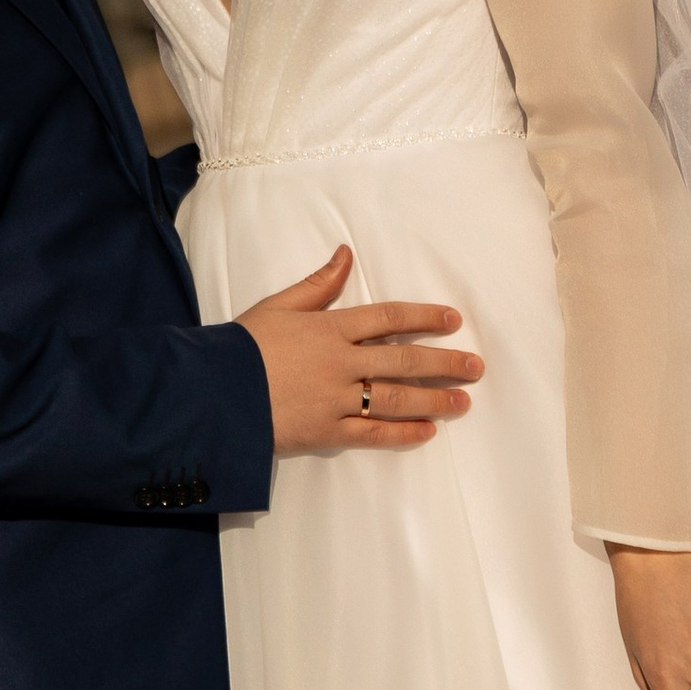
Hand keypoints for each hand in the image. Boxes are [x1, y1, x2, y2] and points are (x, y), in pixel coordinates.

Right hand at [236, 247, 482, 455]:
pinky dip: (402, 434)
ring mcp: (337, 400)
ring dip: (434, 399)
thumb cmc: (242, 346)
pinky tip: (427, 433)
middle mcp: (342, 362)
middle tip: (476, 366)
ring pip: (396, 398)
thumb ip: (317, 285)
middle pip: (403, 359)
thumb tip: (345, 254)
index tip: (453, 320)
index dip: (423, 317)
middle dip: (444, 362)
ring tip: (464, 402)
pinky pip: (373, 435)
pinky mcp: (328, 432)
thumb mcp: (277, 306)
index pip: (388, 317)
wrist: (214, 393)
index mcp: (330, 327)